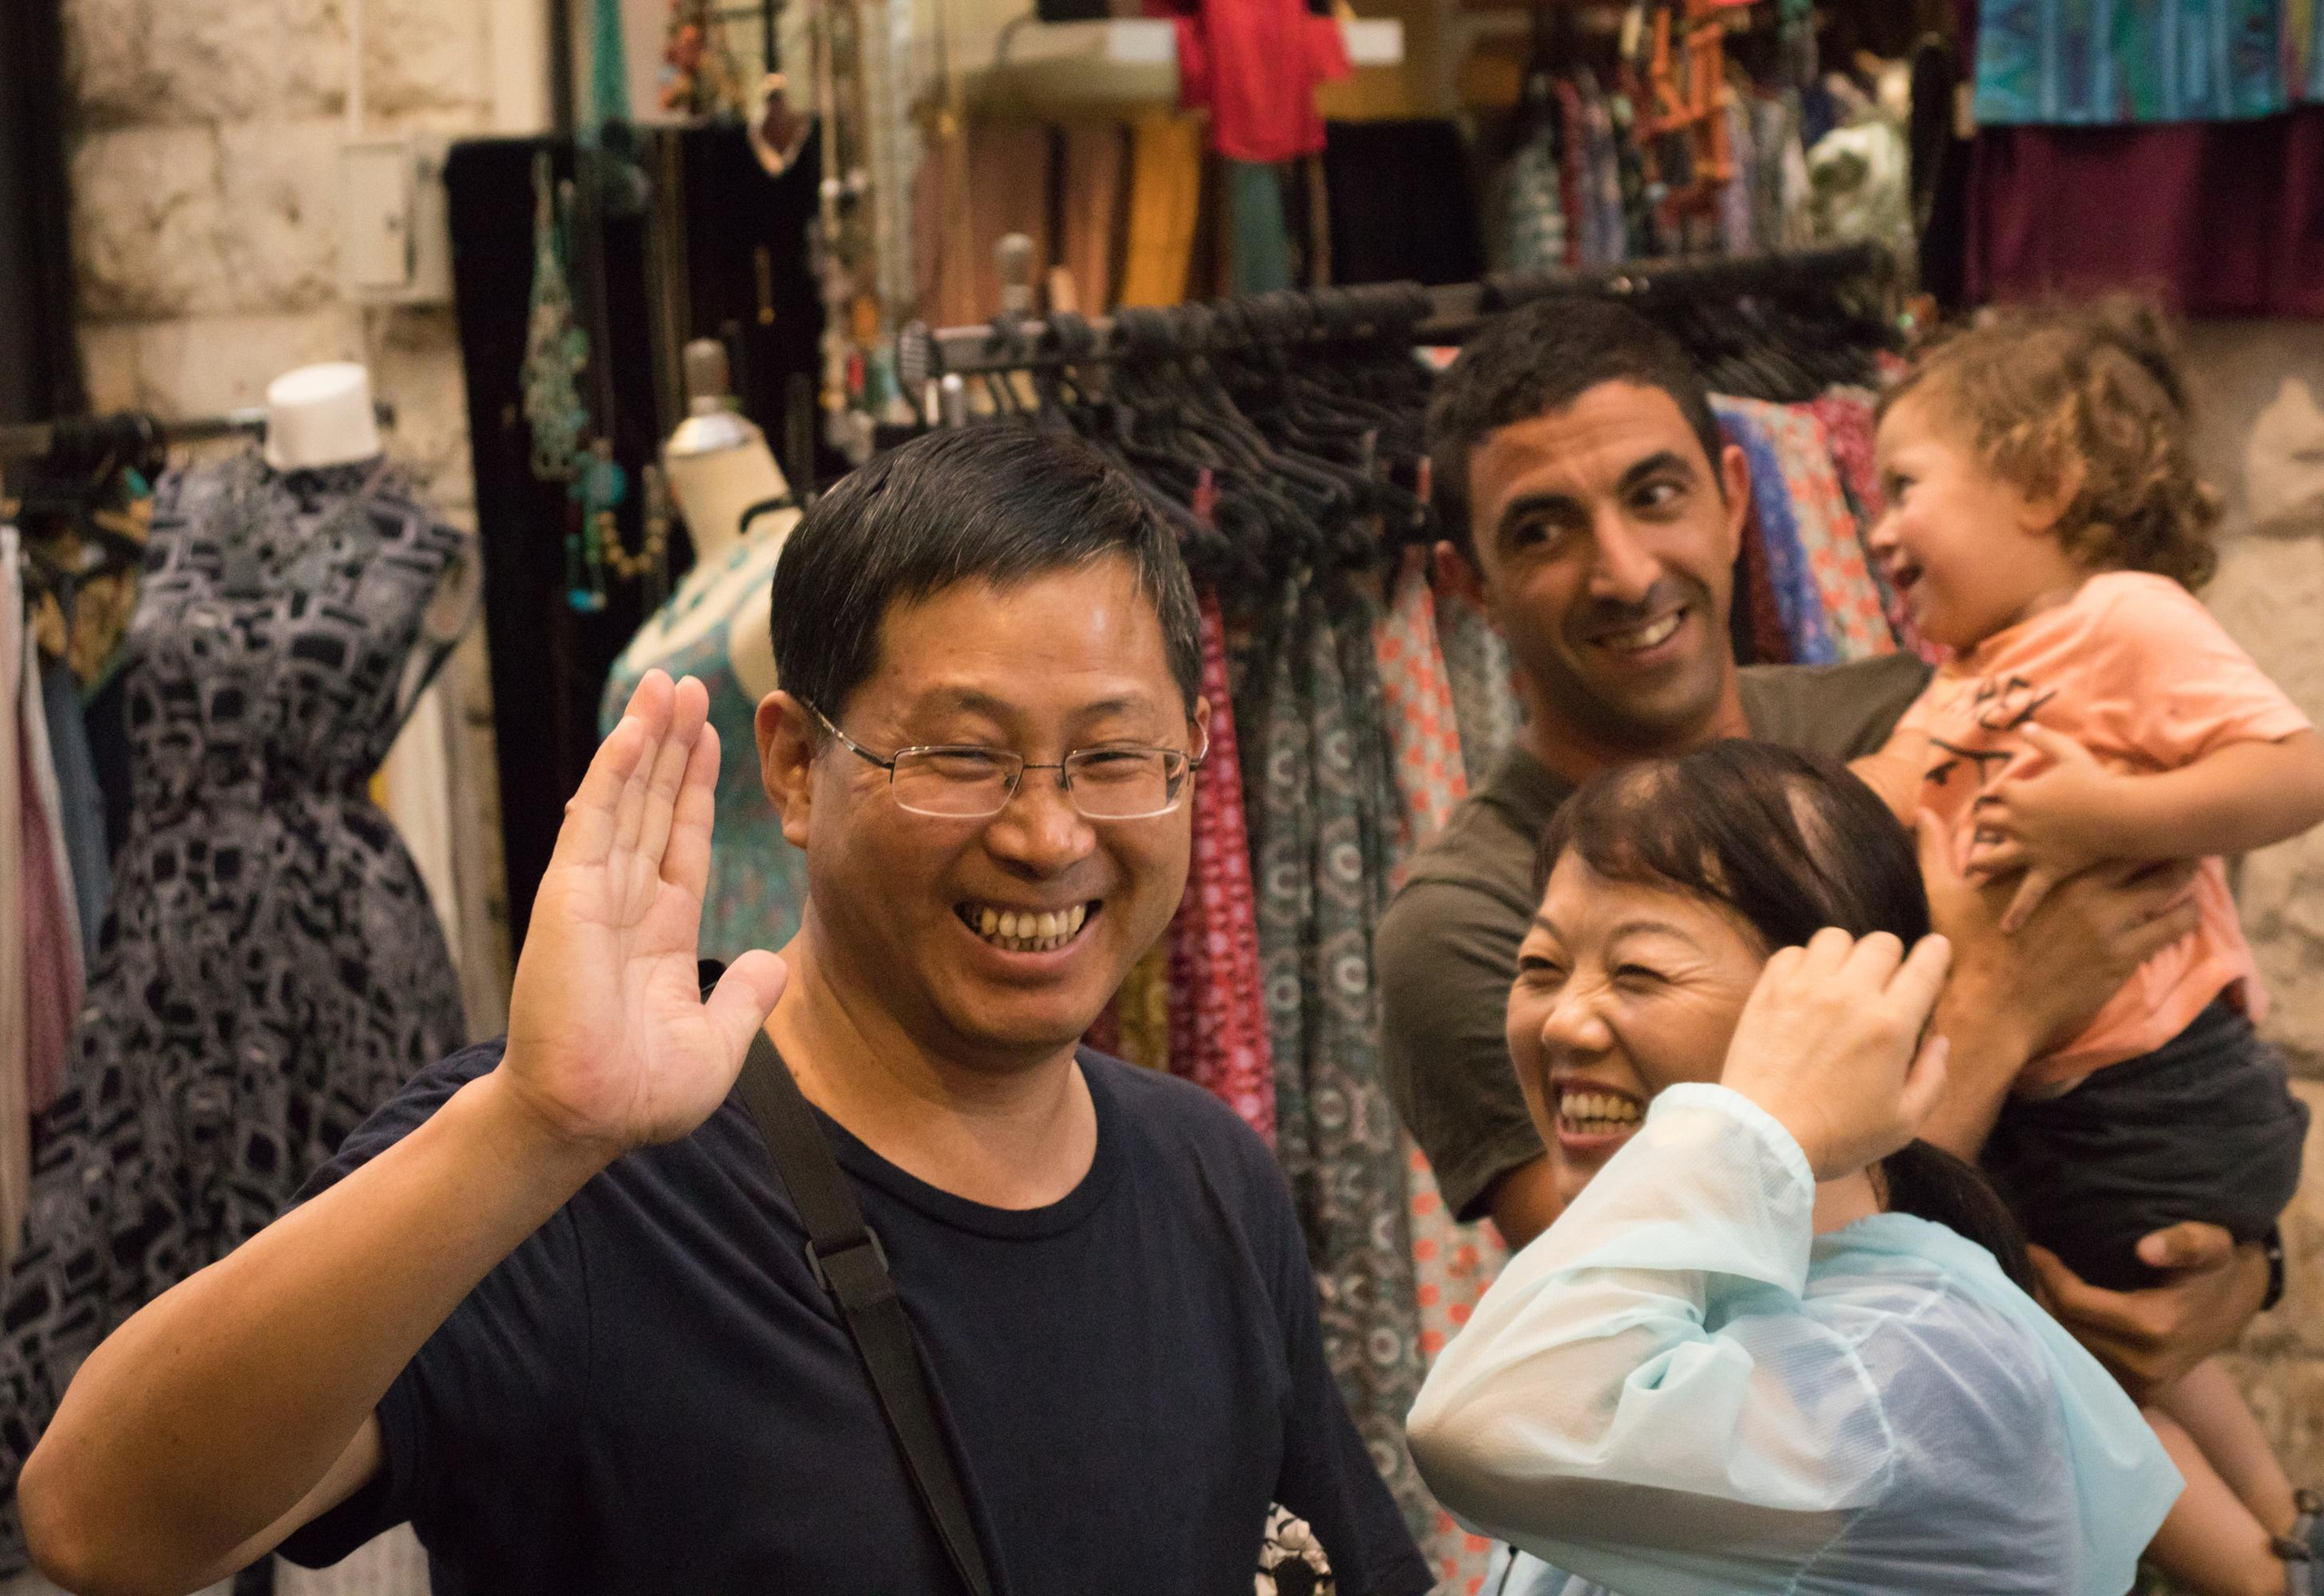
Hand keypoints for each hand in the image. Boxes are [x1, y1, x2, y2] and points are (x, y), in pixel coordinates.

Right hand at [498, 670, 787, 1158]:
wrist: (588, 1118)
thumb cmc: (640, 1095)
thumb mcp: (718, 1042)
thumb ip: (744, 997)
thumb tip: (774, 962)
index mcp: (661, 931)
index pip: (682, 840)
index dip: (694, 787)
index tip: (710, 736)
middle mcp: (627, 902)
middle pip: (653, 803)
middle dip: (671, 743)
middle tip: (685, 684)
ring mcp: (595, 892)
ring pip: (627, 796)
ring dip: (646, 737)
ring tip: (664, 683)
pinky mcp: (569, 893)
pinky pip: (596, 818)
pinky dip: (615, 770)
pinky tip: (635, 729)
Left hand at [1721, 929, 1953, 1180]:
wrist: (1763, 1138)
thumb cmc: (1838, 1136)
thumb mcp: (1904, 1122)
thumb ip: (1932, 1076)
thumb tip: (1939, 1039)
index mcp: (1891, 1026)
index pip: (1924, 967)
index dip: (1935, 953)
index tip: (1936, 949)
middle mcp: (1849, 997)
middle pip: (1882, 943)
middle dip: (1891, 959)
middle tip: (1884, 984)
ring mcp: (1805, 990)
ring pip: (1836, 938)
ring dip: (1846, 955)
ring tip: (1843, 982)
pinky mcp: (1769, 992)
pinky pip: (1793, 952)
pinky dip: (1805, 963)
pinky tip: (1807, 988)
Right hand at [1922, 812, 2198, 1066]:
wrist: (1988, 1008)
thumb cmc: (1965, 952)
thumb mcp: (1943, 895)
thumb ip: (1934, 850)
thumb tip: (1919, 814)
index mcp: (2047, 868)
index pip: (2097, 828)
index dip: (2119, 814)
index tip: (2133, 806)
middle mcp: (2083, 888)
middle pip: (2141, 849)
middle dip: (2162, 838)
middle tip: (2178, 830)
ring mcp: (2108, 921)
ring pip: (2165, 883)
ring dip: (2182, 873)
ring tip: (2193, 864)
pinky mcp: (2124, 955)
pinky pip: (2172, 926)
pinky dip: (2185, 913)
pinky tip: (2188, 909)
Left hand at [1964, 726, 2128, 930]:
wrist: (2118, 813)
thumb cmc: (2095, 780)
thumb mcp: (2068, 752)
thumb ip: (2044, 739)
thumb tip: (2024, 726)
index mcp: (2017, 794)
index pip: (1996, 793)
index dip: (1997, 795)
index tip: (1995, 798)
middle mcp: (2015, 823)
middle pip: (1986, 823)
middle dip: (1983, 825)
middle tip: (1979, 829)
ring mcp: (2029, 850)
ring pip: (1994, 857)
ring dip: (1982, 862)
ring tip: (1972, 870)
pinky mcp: (2047, 870)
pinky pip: (2028, 895)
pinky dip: (2018, 911)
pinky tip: (2006, 929)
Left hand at [2030, 1222, 2269, 1403]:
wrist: (2234, 1306)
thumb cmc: (2213, 1267)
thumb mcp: (2209, 1244)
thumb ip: (2183, 1242)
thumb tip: (2145, 1249)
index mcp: (2156, 1327)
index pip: (2073, 1302)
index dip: (2048, 1274)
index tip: (2033, 1249)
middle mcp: (2146, 1367)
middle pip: (2066, 1328)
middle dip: (2045, 1295)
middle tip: (2036, 1266)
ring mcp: (2143, 1388)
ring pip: (2071, 1350)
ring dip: (2053, 1319)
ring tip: (2045, 1286)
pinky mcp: (2140, 1398)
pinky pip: (2086, 1368)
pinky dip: (2070, 1342)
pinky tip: (2065, 1315)